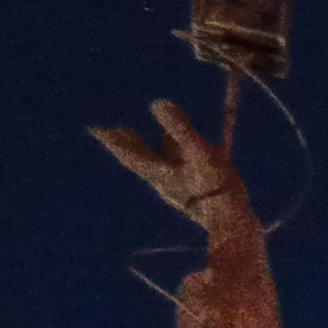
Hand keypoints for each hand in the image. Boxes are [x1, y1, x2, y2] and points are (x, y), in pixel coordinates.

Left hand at [90, 99, 253, 233]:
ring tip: (151, 135)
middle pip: (140, 159)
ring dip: (151, 149)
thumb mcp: (199, 154)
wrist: (233, 225)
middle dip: (128, 144)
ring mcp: (177, 190)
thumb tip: (157, 103)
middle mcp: (162, 181)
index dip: (113, 139)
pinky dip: (172, 158)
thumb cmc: (215, 189)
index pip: (128, 152)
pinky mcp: (193, 196)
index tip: (95, 128)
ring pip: (158, 165)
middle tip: (115, 130)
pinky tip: (181, 155)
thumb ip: (180, 129)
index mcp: (157, 172)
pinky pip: (176, 172)